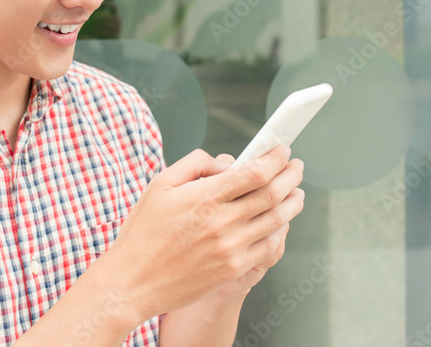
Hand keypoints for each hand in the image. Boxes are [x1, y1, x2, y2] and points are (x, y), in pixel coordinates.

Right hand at [102, 145, 305, 321]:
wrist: (132, 282)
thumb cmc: (143, 231)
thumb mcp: (160, 184)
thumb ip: (195, 164)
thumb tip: (227, 162)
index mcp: (204, 197)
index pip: (254, 172)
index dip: (275, 158)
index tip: (282, 150)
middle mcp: (222, 222)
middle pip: (272, 193)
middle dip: (291, 175)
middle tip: (296, 166)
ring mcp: (230, 248)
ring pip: (276, 220)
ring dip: (293, 202)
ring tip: (298, 193)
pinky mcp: (233, 269)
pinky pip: (268, 247)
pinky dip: (280, 231)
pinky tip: (281, 223)